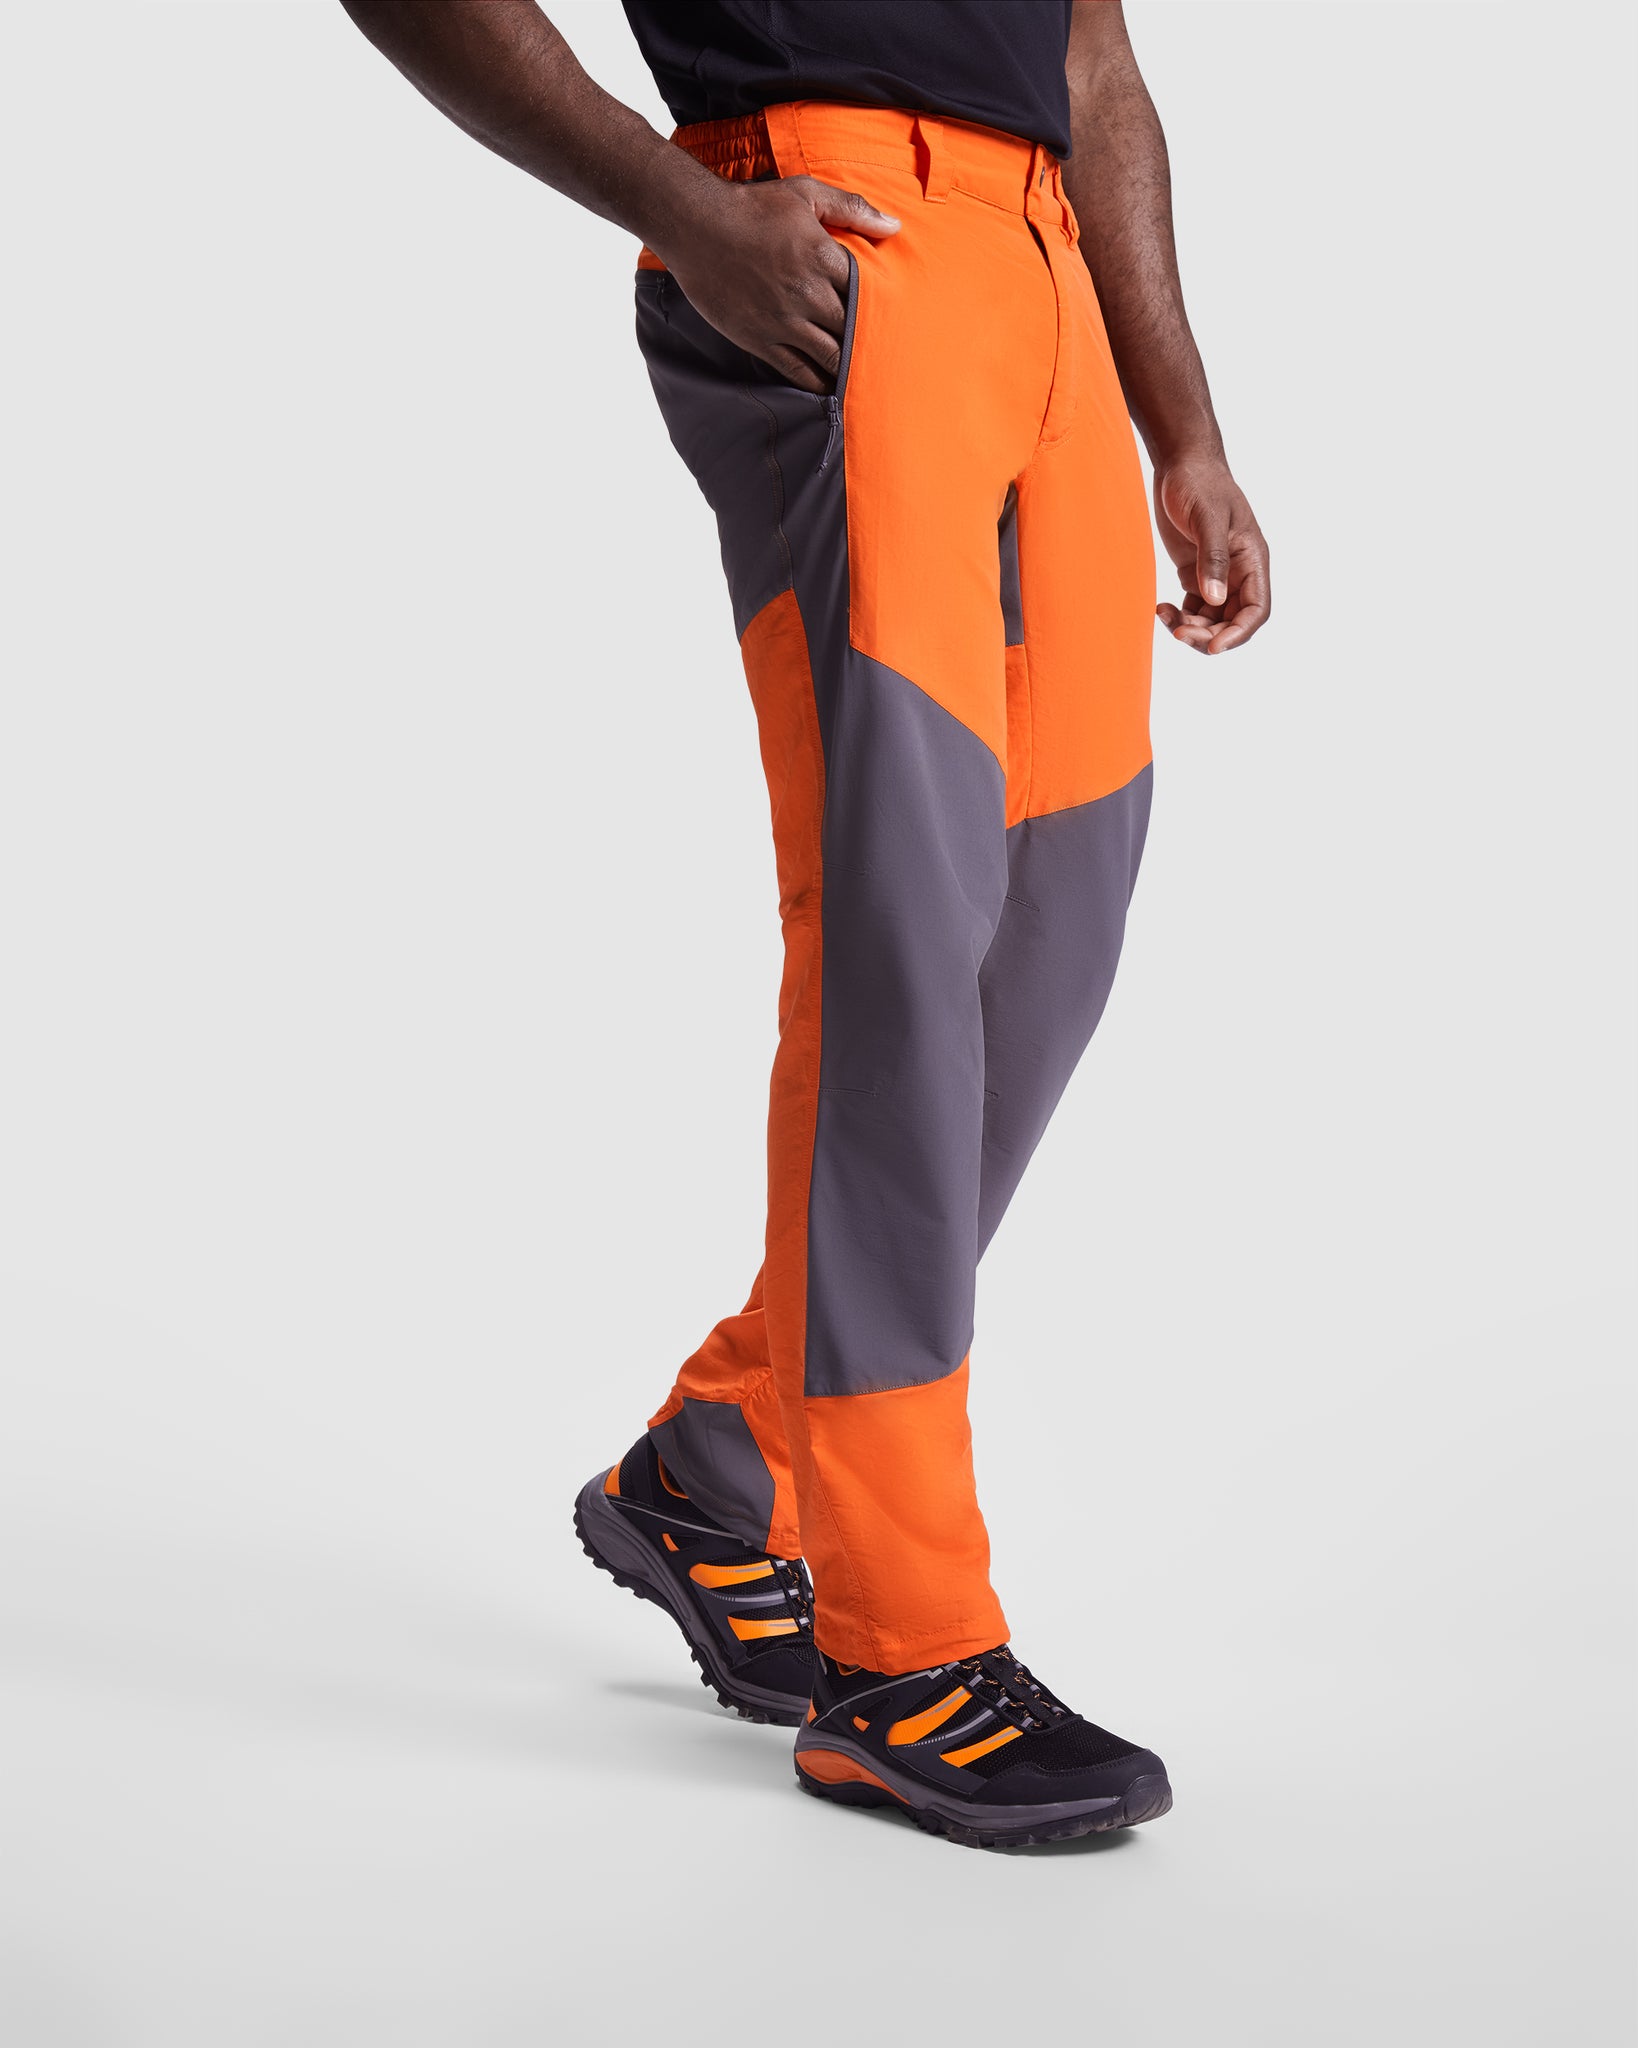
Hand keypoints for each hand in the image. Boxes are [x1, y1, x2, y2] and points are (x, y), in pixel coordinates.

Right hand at [654, 176, 899, 392]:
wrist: (696, 225)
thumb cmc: (752, 205)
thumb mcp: (806, 194)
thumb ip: (853, 209)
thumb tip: (894, 227)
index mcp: (823, 257)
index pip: (869, 293)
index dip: (880, 306)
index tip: (890, 314)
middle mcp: (808, 293)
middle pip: (853, 329)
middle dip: (867, 339)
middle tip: (882, 350)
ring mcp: (784, 320)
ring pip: (830, 356)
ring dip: (846, 364)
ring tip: (860, 371)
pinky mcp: (761, 339)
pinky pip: (799, 371)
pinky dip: (818, 380)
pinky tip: (828, 383)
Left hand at [1153, 454, 1269, 654]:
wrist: (1180, 462)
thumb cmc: (1200, 482)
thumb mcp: (1208, 518)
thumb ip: (1212, 558)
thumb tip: (1215, 600)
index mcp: (1252, 559)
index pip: (1257, 610)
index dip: (1238, 634)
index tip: (1213, 647)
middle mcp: (1238, 571)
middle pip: (1232, 621)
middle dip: (1208, 635)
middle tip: (1179, 632)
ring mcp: (1216, 573)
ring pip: (1211, 619)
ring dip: (1191, 627)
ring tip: (1165, 617)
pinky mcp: (1195, 571)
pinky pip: (1193, 606)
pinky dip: (1179, 615)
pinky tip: (1160, 608)